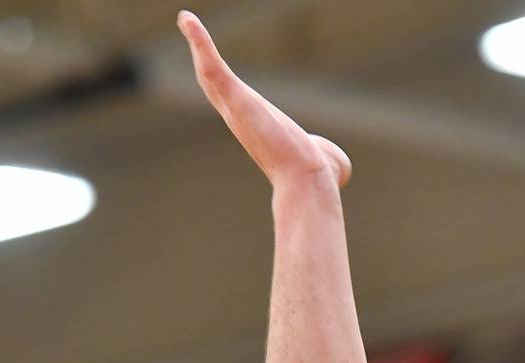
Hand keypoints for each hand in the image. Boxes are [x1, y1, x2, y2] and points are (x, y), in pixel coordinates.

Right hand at [177, 10, 350, 189]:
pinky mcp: (237, 99)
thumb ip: (326, 154)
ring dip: (197, 45)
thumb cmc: (317, 176)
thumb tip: (337, 167)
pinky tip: (188, 20)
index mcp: (255, 128)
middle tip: (189, 26)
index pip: (233, 101)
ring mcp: (235, 110)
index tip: (211, 62)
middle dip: (200, 55)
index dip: (222, 83)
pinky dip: (199, 43)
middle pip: (213, 85)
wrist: (309, 181)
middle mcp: (239, 119)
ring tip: (186, 19)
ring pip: (208, 73)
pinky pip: (212, 68)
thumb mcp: (323, 159)